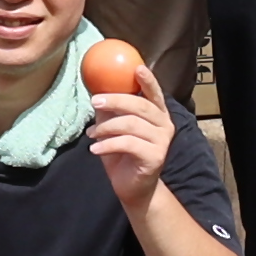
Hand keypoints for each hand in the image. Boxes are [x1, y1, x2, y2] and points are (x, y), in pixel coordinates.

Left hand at [87, 69, 175, 200]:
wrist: (133, 187)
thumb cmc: (123, 155)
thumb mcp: (114, 129)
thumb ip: (110, 112)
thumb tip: (95, 91)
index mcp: (157, 114)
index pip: (155, 94)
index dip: (148, 80)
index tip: (137, 68)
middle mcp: (164, 125)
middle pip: (141, 106)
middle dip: (116, 100)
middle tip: (95, 101)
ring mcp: (162, 141)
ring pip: (131, 124)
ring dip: (106, 127)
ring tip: (91, 135)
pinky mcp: (155, 157)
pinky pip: (128, 144)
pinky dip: (107, 144)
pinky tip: (94, 149)